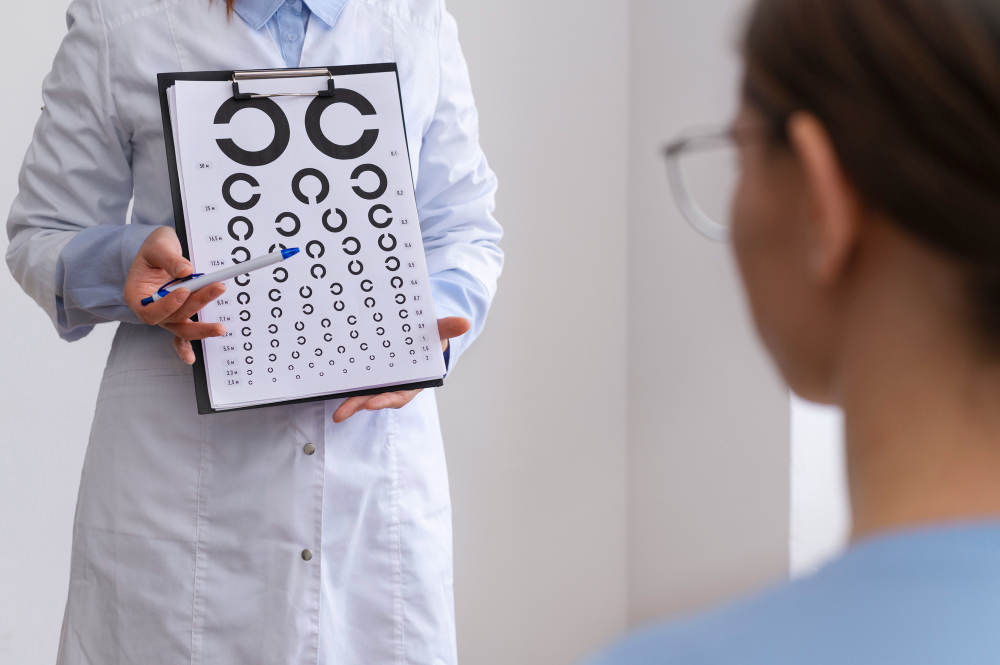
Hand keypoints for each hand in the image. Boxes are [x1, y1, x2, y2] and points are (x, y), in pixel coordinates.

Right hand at [124, 226, 226, 363]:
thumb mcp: (158, 245)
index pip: (150, 309)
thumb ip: (169, 258)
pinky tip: (192, 358)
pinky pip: (181, 335)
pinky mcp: (179, 317)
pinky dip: (185, 347)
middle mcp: (150, 309)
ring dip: (201, 328)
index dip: (167, 304)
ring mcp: (166, 315)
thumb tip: (187, 271)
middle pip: (172, 317)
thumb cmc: (155, 249)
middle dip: (195, 305)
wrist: (160, 251)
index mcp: (137, 295)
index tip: (184, 290)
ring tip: (220, 328)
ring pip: (182, 327)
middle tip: (216, 289)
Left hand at [332, 316, 470, 422]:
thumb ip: (447, 328)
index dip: (386, 400)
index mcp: (412, 380)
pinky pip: (356, 381)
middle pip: (376, 398)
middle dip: (360, 405)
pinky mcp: (369, 374)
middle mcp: (395, 384)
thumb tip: (464, 322)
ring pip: (364, 394)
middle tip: (342, 413)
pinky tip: (329, 387)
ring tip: (336, 413)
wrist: (420, 335)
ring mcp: (381, 381)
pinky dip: (345, 386)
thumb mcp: (439, 332)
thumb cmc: (430, 338)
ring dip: (350, 403)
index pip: (399, 394)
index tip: (373, 404)